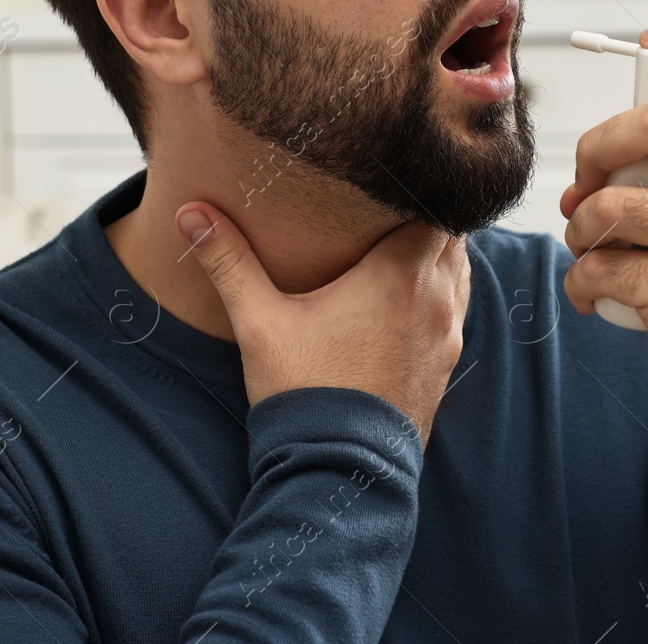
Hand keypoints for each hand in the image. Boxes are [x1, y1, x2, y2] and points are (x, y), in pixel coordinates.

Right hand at [175, 203, 469, 448]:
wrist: (342, 473)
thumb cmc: (304, 393)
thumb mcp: (259, 322)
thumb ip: (229, 261)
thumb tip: (189, 212)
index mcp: (401, 273)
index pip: (434, 203)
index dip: (416, 184)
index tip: (388, 174)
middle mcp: (437, 298)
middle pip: (451, 233)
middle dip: (425, 214)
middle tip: (388, 202)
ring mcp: (447, 334)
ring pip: (458, 271)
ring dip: (436, 255)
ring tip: (398, 243)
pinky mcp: (445, 364)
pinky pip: (455, 309)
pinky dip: (438, 293)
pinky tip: (405, 298)